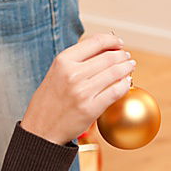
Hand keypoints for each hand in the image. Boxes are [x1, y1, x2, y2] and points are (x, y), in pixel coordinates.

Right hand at [21, 33, 135, 144]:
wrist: (40, 129)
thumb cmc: (49, 100)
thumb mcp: (56, 72)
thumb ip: (77, 61)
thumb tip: (104, 49)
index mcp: (63, 60)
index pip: (95, 42)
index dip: (112, 40)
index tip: (119, 43)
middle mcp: (73, 73)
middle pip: (108, 57)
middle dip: (122, 55)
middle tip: (127, 57)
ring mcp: (83, 91)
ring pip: (115, 73)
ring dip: (126, 68)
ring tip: (129, 66)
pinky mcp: (91, 108)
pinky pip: (115, 92)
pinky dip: (125, 85)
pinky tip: (126, 82)